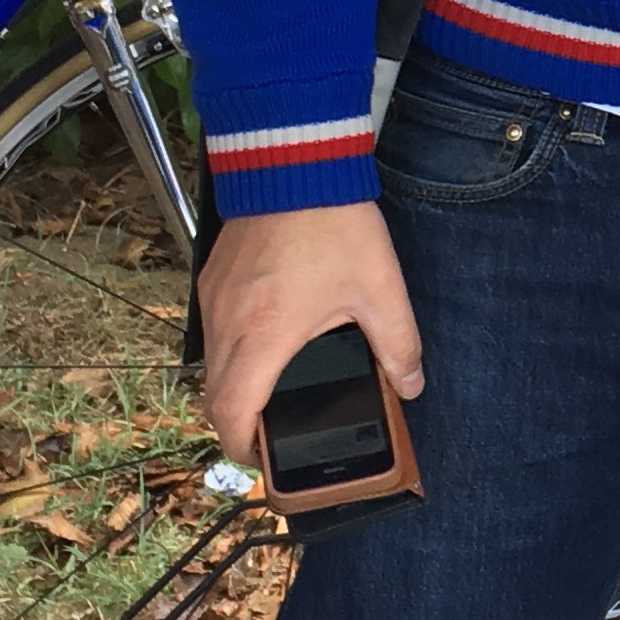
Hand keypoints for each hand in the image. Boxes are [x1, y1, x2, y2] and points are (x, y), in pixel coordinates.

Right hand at [198, 204, 424, 463]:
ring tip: (272, 394)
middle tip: (271, 435)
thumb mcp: (379, 287)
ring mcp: (214, 299)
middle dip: (238, 425)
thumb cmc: (333, 221)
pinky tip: (266, 345)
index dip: (243, 448)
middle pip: (214, 398)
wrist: (293, 159)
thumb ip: (398, 343)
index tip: (263, 460)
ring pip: (209, 366)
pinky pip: (213, 333)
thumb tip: (410, 384)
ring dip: (233, 388)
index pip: (232, 413)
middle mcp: (228, 321)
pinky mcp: (213, 279)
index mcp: (266, 333)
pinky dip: (231, 353)